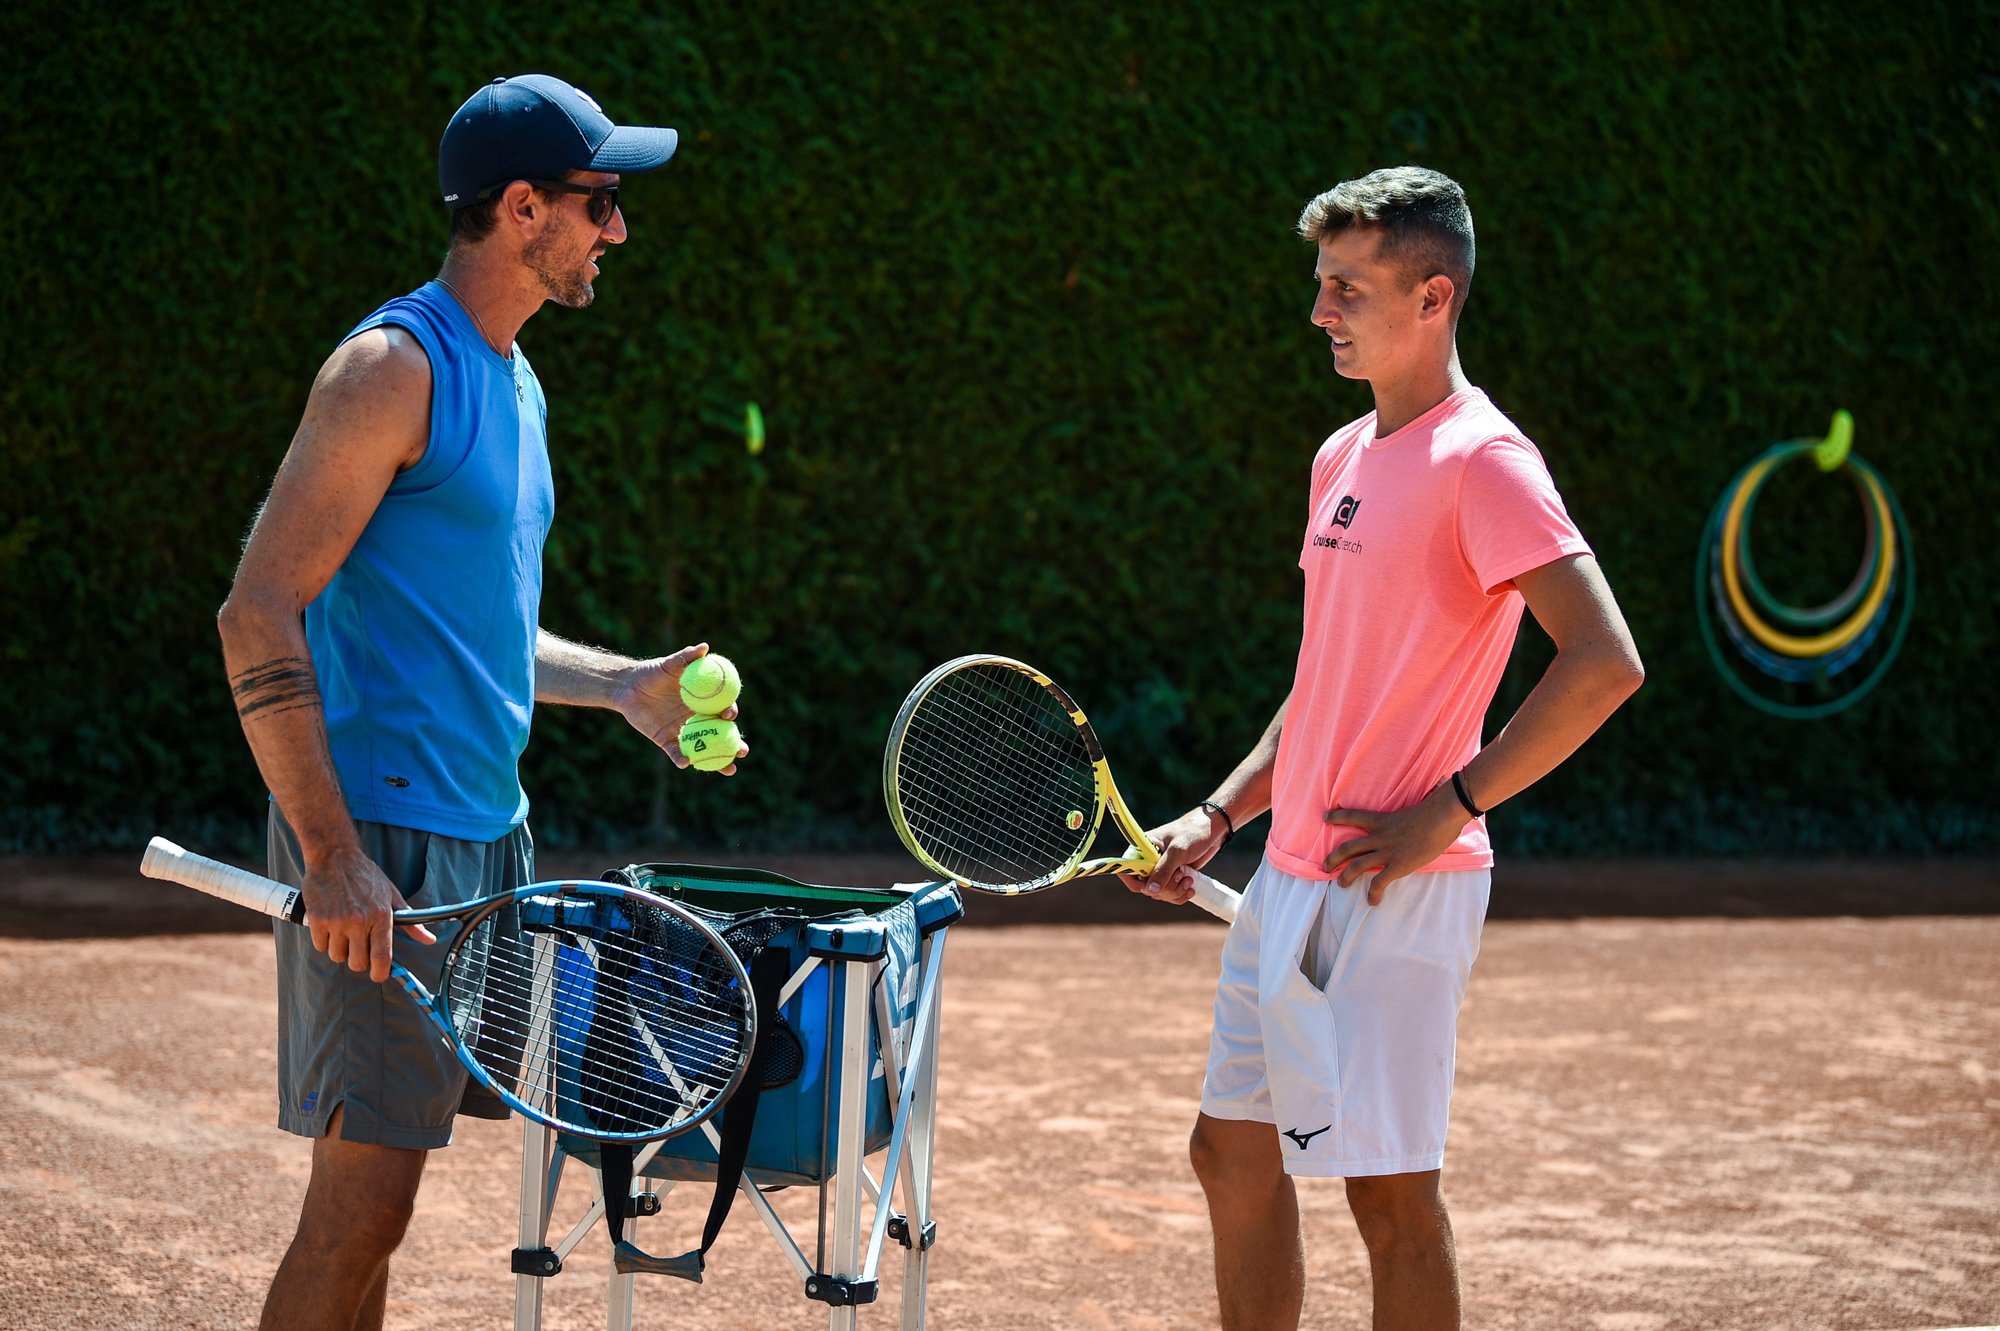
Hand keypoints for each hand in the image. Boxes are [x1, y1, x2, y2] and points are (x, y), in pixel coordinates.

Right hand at [300, 844, 434, 983]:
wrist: (334, 856)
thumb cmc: (366, 876)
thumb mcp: (392, 895)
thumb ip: (410, 922)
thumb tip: (429, 940)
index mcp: (381, 916)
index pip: (382, 957)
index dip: (381, 973)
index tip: (380, 976)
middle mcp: (359, 922)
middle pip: (358, 963)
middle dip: (359, 960)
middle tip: (359, 946)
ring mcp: (336, 921)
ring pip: (338, 956)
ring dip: (341, 949)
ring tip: (343, 931)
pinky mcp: (317, 920)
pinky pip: (320, 946)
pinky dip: (324, 941)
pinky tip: (330, 925)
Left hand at [615, 643, 747, 774]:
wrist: (628, 687)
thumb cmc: (652, 672)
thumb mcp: (670, 664)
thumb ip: (687, 657)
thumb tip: (705, 647)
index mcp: (703, 701)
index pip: (723, 709)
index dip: (730, 713)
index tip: (730, 715)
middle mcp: (697, 718)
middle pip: (721, 734)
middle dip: (735, 745)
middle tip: (743, 751)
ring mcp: (684, 731)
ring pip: (705, 748)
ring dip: (718, 761)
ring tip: (729, 769)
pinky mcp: (667, 741)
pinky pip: (677, 752)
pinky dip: (682, 758)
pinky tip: (686, 763)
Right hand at [1120, 806, 1226, 906]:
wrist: (1212, 829)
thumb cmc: (1192, 832)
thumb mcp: (1178, 850)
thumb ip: (1163, 870)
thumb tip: (1150, 891)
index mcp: (1142, 848)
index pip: (1127, 870)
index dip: (1136, 882)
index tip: (1152, 886)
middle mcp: (1148, 860)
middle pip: (1145, 887)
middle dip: (1164, 888)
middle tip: (1180, 876)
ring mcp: (1161, 869)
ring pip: (1159, 893)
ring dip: (1175, 891)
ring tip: (1189, 880)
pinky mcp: (1172, 876)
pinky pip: (1170, 894)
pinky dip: (1180, 895)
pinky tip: (1191, 888)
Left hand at [1323, 783, 1471, 904]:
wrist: (1441, 818)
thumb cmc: (1434, 808)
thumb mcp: (1414, 806)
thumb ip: (1410, 807)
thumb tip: (1430, 789)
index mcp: (1382, 820)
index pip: (1353, 816)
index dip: (1338, 817)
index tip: (1325, 817)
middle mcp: (1379, 836)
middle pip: (1347, 848)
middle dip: (1333, 858)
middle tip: (1325, 866)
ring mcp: (1386, 852)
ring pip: (1356, 866)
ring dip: (1346, 877)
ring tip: (1341, 884)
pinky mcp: (1397, 866)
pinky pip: (1379, 882)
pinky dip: (1373, 893)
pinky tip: (1372, 901)